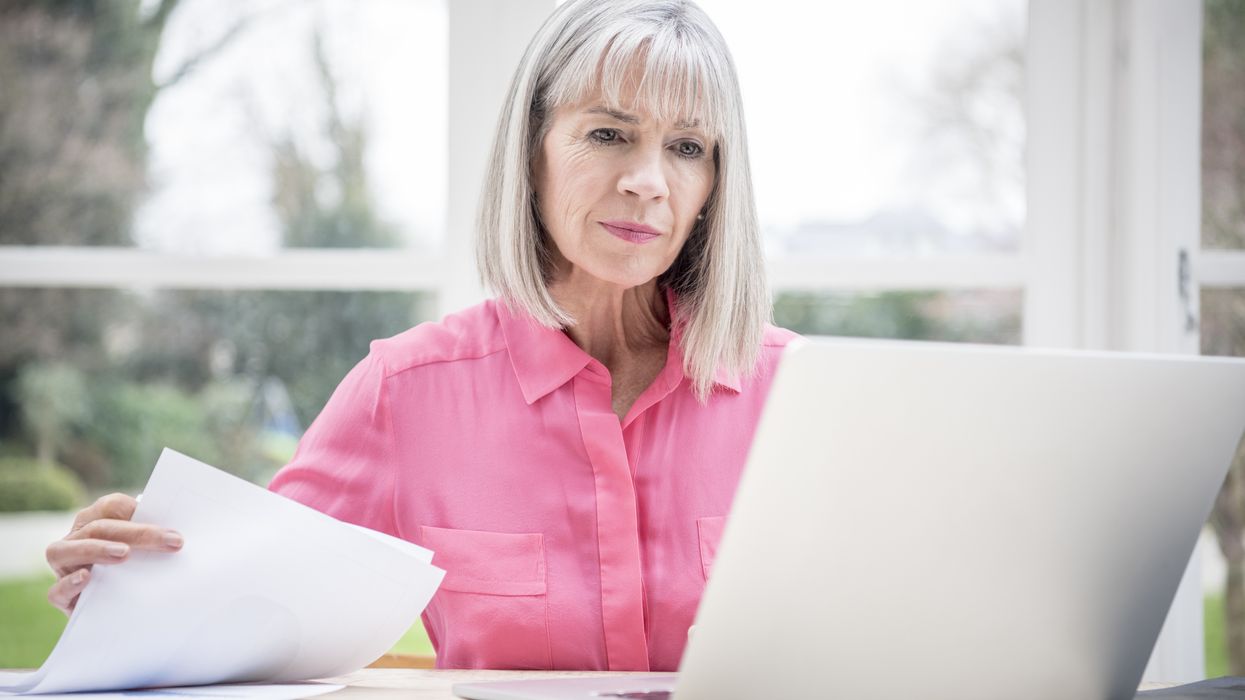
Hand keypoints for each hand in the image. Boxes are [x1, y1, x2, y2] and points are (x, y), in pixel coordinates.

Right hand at [45, 492, 183, 614]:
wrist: (121, 607)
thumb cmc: (137, 567)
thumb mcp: (147, 550)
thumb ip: (156, 538)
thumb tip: (181, 535)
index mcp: (97, 519)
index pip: (111, 506)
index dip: (140, 514)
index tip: (172, 531)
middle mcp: (76, 538)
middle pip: (98, 527)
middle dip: (137, 534)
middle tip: (171, 542)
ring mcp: (64, 566)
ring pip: (65, 550)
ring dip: (96, 549)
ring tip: (124, 554)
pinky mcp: (62, 596)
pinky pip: (55, 590)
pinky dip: (69, 583)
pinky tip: (87, 577)